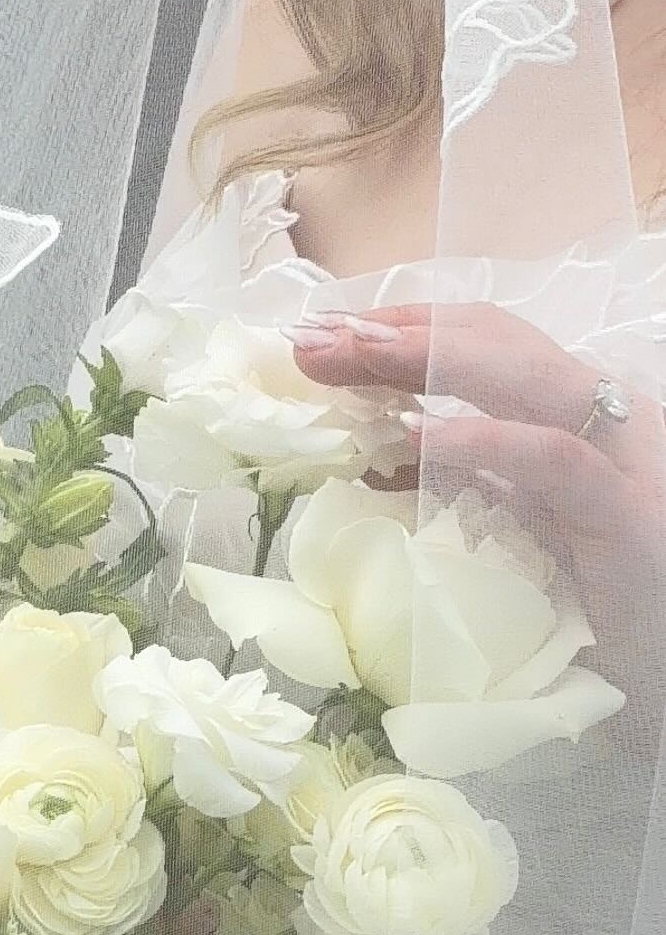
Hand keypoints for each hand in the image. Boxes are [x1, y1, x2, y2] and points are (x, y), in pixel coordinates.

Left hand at [288, 301, 663, 568]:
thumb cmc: (601, 605)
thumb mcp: (520, 531)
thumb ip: (469, 486)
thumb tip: (385, 455)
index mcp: (570, 419)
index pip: (483, 346)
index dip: (404, 329)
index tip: (324, 333)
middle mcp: (598, 420)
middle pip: (493, 344)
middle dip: (399, 332)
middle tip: (312, 338)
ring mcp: (616, 458)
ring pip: (526, 376)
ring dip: (430, 359)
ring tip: (353, 354)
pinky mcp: (622, 512)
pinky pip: (554, 459)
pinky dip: (486, 439)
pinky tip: (420, 434)